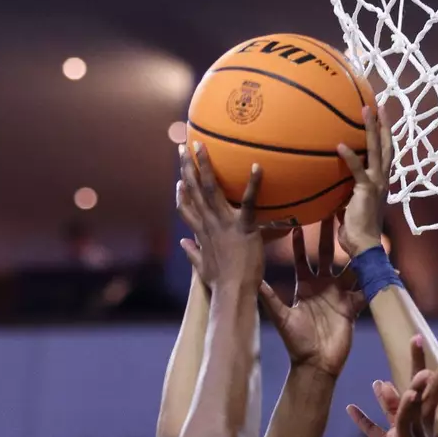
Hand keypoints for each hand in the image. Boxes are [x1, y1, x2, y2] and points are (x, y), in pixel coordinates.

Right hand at [178, 142, 263, 290]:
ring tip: (201, 144)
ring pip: (211, 189)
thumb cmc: (221, 284)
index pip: (186, 208)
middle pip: (194, 190)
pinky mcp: (244, 227)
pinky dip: (253, 183)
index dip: (182, 193)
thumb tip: (183, 244)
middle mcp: (209, 223)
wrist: (233, 292)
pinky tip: (257, 165)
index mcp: (201, 233)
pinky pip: (249, 202)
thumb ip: (192, 253)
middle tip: (183, 146)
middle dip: (187, 166)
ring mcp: (224, 223)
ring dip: (205, 164)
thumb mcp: (202, 268)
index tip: (179, 178)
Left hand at [260, 217, 363, 378]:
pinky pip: (367, 290)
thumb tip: (254, 280)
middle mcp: (322, 287)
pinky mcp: (353, 306)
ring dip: (355, 251)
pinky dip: (376, 280)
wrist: (316, 365)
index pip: (302, 259)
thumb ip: (270, 298)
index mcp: (304, 287)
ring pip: (349, 267)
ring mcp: (339, 295)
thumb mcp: (282, 318)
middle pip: (327, 256)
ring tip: (361, 231)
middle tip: (332, 212)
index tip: (299, 222)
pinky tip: (387, 267)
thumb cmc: (296, 343)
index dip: (300, 243)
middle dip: (329, 236)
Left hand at [336, 105, 393, 256]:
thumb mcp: (350, 207)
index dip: (383, 136)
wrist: (365, 246)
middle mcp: (383, 180)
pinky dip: (349, 157)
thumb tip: (332, 186)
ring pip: (377, 150)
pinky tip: (339, 146)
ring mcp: (376, 184)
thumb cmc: (356, 231)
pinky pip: (357, 170)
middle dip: (383, 124)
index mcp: (381, 182)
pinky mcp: (366, 191)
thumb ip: (345, 193)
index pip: (385, 154)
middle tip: (378, 105)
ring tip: (366, 109)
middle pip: (387, 146)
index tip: (380, 119)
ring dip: (372, 129)